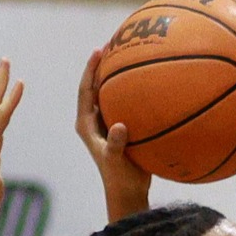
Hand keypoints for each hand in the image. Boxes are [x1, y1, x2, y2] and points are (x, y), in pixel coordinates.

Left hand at [77, 49, 148, 216]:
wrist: (127, 192)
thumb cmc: (119, 178)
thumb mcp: (115, 161)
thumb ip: (115, 144)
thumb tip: (119, 126)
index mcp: (86, 124)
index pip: (85, 90)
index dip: (90, 69)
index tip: (98, 51)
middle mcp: (94, 120)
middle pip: (96, 85)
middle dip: (103, 65)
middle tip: (114, 43)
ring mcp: (107, 124)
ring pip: (110, 93)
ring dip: (117, 75)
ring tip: (130, 55)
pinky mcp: (120, 128)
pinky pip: (125, 103)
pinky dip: (134, 91)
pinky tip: (150, 82)